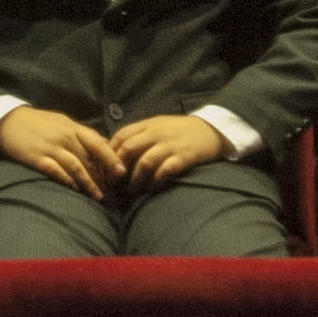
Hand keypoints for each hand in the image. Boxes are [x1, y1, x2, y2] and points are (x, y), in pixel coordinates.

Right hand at [0, 105, 119, 198]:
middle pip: (89, 158)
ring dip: (88, 183)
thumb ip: (81, 135)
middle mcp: (64, 137)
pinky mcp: (37, 157)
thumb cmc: (39, 123)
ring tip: (98, 197)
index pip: (97, 142)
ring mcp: (50, 147)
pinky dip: (67, 181)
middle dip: (102, 176)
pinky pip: (55, 171)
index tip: (122, 172)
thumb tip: (103, 145)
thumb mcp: (63, 123)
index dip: (111, 158)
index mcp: (73, 128)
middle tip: (113, 192)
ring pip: (76, 166)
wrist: (8, 120)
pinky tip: (74, 190)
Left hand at [105, 114, 228, 190]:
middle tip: (114, 184)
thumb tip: (116, 152)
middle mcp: (157, 133)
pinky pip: (165, 170)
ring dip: (135, 179)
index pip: (121, 136)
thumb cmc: (179, 132)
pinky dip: (156, 180)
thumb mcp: (158, 126)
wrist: (211, 130)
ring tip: (132, 191)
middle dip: (118, 168)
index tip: (106, 169)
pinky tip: (152, 188)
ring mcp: (170, 145)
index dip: (109, 153)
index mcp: (148, 125)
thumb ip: (139, 136)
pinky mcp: (184, 156)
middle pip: (129, 148)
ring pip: (145, 161)